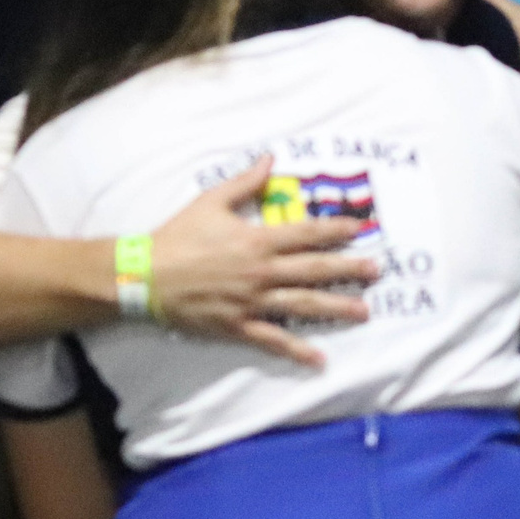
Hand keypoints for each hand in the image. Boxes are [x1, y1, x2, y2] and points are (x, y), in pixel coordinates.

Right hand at [151, 156, 377, 364]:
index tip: (359, 229)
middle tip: (375, 271)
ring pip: (302, 304)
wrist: (144, 274)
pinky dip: (296, 350)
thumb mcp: (211, 202)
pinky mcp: (238, 325)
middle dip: (348, 269)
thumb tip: (270, 159)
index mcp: (257, 240)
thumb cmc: (178, 236)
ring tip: (363, 311)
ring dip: (335, 308)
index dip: (336, 230)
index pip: (307, 234)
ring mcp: (252, 301)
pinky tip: (319, 358)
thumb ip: (245, 182)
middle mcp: (261, 271)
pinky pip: (273, 339)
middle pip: (314, 270)